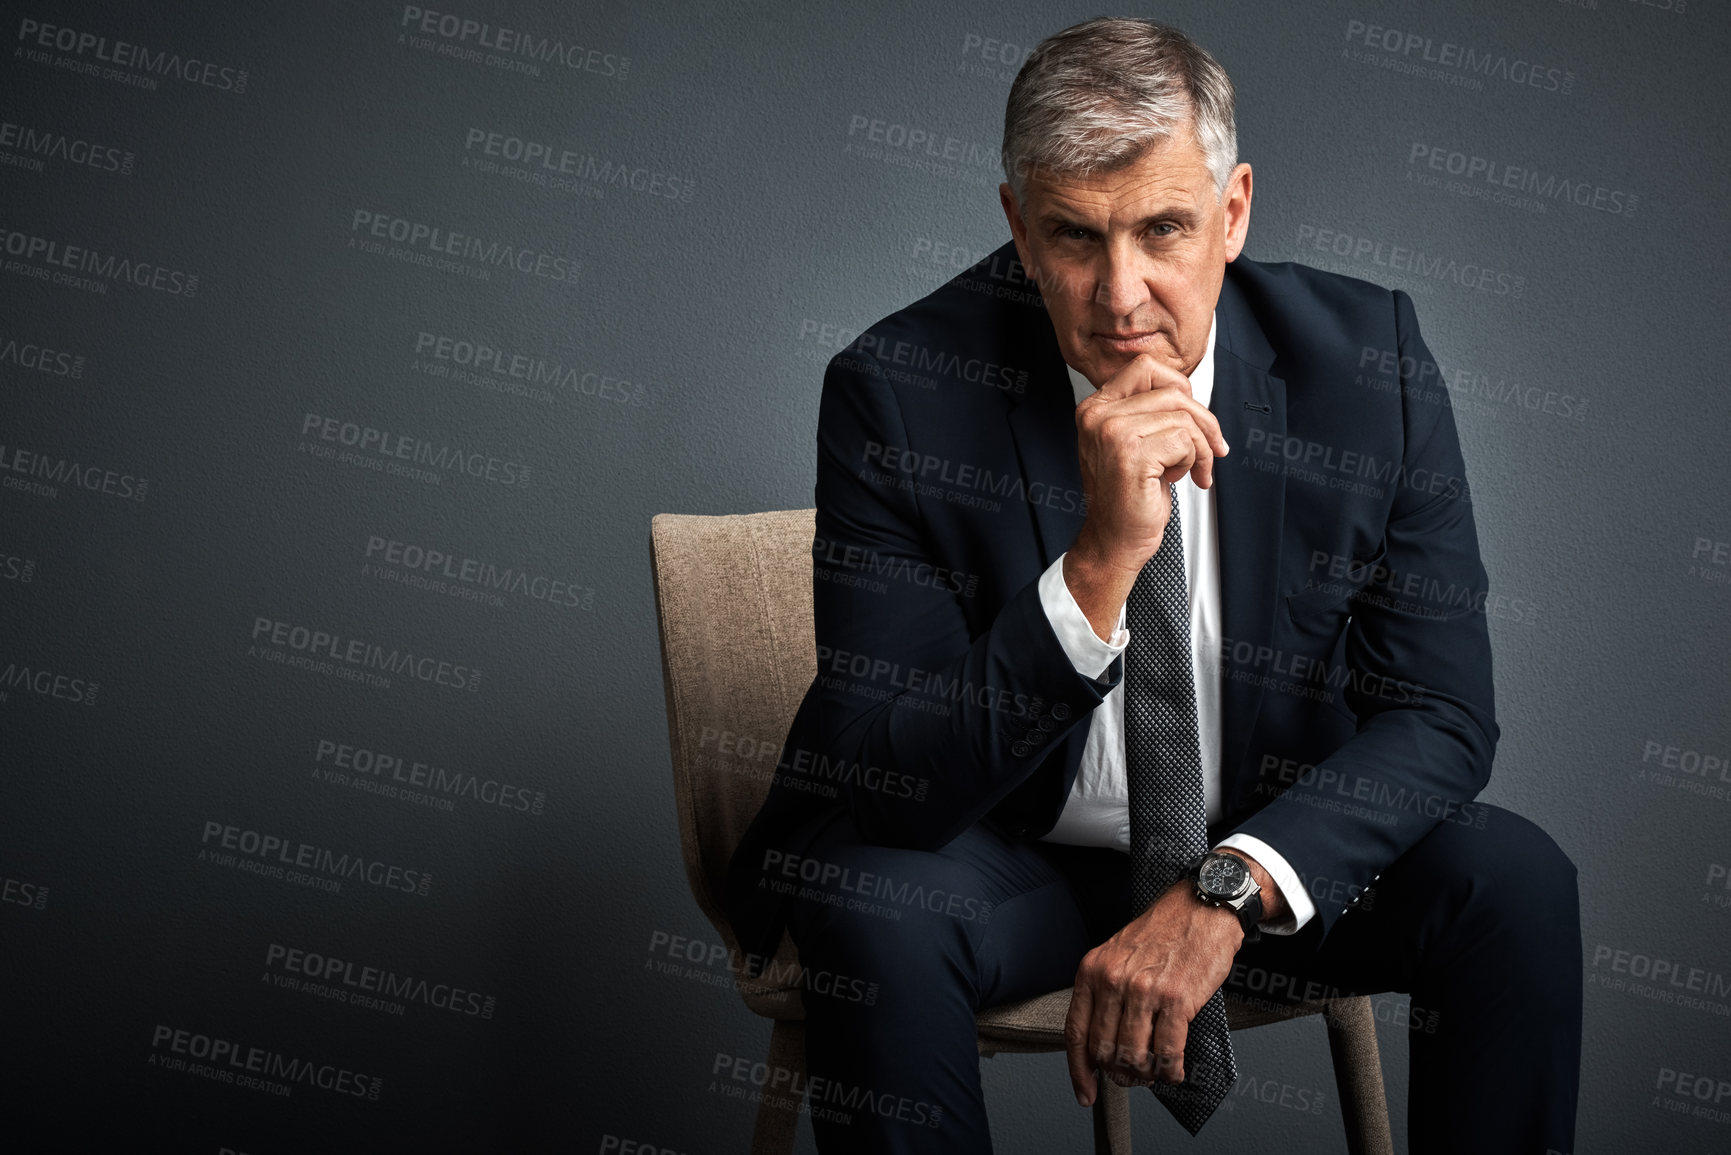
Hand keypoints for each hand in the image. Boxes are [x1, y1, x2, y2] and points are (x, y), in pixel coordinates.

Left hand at [1063, 879, 1241, 1105]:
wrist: (1202, 907)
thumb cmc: (1163, 932)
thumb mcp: (1117, 954)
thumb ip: (1105, 992)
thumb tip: (1101, 1042)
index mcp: (1093, 969)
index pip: (1076, 1033)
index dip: (1079, 1070)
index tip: (1086, 1092)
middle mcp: (1113, 980)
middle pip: (1104, 1050)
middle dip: (1119, 1073)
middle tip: (1133, 1077)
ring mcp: (1145, 990)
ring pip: (1134, 1056)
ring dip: (1145, 1074)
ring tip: (1155, 1072)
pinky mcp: (1177, 999)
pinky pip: (1168, 1052)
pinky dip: (1171, 1071)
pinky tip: (1175, 1071)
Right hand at [1064, 354, 1228, 639]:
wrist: (1114, 541)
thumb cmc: (1128, 496)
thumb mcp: (1135, 443)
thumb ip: (1151, 412)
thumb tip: (1191, 394)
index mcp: (1096, 407)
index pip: (1147, 367)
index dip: (1180, 389)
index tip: (1192, 419)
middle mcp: (1098, 415)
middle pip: (1173, 390)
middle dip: (1203, 421)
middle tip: (1209, 449)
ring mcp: (1111, 432)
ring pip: (1183, 417)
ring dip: (1198, 448)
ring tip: (1189, 470)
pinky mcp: (1130, 454)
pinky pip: (1184, 440)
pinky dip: (1192, 462)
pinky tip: (1178, 480)